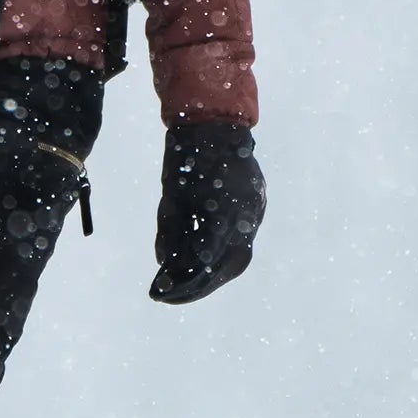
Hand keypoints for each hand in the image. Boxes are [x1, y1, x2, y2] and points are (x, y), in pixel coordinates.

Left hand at [150, 121, 263, 304]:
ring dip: (214, 276)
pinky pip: (244, 239)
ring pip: (239, 258)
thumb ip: (170, 232)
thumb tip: (166, 266)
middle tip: (172, 296)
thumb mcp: (170, 195)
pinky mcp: (258, 205)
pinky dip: (222, 255)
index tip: (160, 293)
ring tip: (187, 286)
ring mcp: (256, 210)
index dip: (182, 282)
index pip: (204, 261)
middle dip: (200, 286)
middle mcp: (246, 215)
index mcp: (222, 212)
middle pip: (227, 267)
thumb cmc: (186, 155)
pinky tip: (202, 263)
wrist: (216, 121)